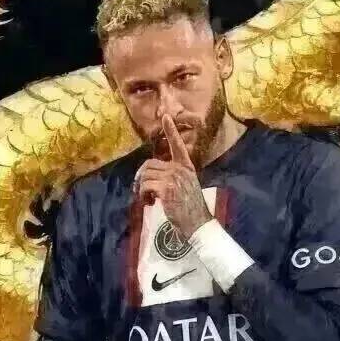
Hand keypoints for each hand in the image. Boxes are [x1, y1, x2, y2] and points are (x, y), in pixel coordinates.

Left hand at [135, 115, 211, 238]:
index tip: (165, 117)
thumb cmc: (190, 209)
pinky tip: (150, 203)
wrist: (197, 224)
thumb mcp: (186, 187)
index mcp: (186, 167)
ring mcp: (174, 178)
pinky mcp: (166, 189)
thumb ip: (173, 177)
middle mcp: (181, 169)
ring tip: (148, 199)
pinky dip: (143, 195)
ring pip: (145, 175)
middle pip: (150, 164)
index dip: (171, 130)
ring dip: (141, 189)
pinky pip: (145, 186)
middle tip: (142, 191)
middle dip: (141, 177)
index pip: (178, 146)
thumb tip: (150, 175)